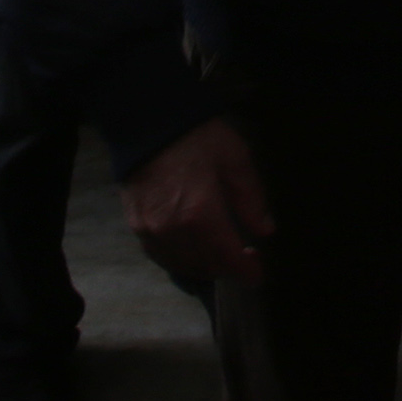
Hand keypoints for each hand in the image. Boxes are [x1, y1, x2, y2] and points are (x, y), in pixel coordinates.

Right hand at [123, 117, 271, 283]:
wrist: (148, 124)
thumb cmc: (197, 137)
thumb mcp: (235, 160)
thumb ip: (251, 199)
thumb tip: (265, 230)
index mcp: (201, 214)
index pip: (226, 257)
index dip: (244, 272)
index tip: (257, 276)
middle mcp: (173, 230)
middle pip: (205, 265)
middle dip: (227, 268)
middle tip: (244, 258)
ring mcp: (150, 231)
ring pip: (182, 265)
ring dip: (204, 267)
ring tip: (222, 256)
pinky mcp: (136, 226)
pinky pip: (161, 256)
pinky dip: (181, 260)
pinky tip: (193, 252)